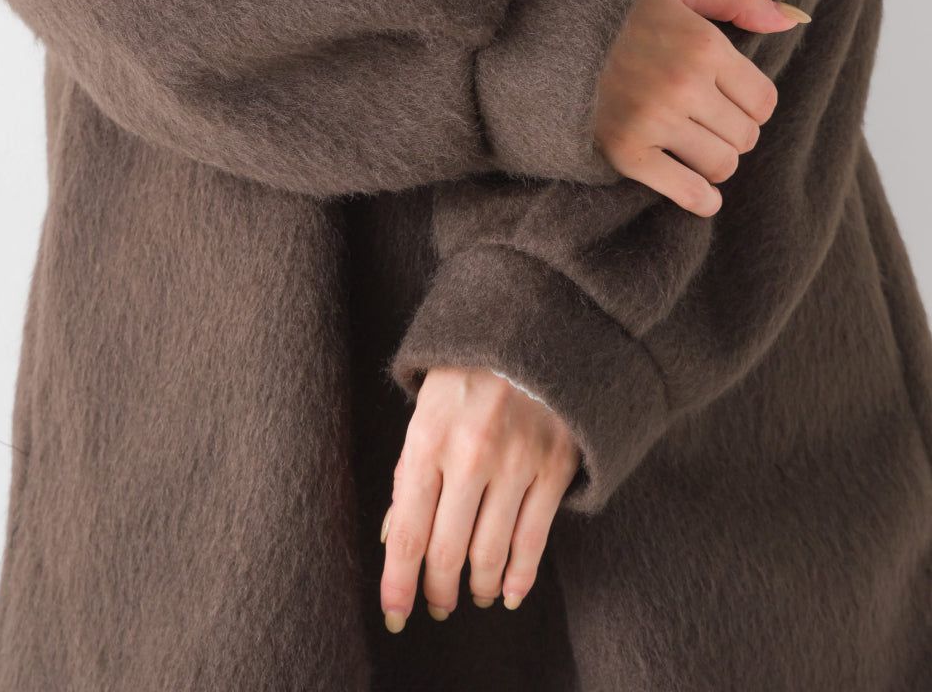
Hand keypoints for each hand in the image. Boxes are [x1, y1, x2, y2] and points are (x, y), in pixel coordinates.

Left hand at [379, 366, 579, 630]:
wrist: (527, 333)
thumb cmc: (464, 376)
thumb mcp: (423, 413)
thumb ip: (408, 473)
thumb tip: (393, 539)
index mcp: (428, 440)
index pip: (406, 533)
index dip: (398, 584)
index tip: (394, 614)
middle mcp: (471, 455)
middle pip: (447, 551)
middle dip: (437, 590)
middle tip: (435, 605)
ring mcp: (516, 463)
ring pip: (491, 552)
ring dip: (477, 585)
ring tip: (471, 595)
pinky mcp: (553, 466)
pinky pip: (534, 538)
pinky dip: (520, 576)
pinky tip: (508, 593)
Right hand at [593, 0, 809, 215]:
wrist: (544, 30)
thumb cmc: (616, 8)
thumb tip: (792, 20)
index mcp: (704, 45)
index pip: (763, 100)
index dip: (751, 104)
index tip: (729, 100)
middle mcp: (685, 85)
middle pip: (745, 135)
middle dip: (732, 130)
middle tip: (707, 121)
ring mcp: (655, 121)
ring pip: (722, 164)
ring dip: (715, 161)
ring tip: (696, 146)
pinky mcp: (627, 151)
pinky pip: (686, 190)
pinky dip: (700, 198)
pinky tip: (700, 193)